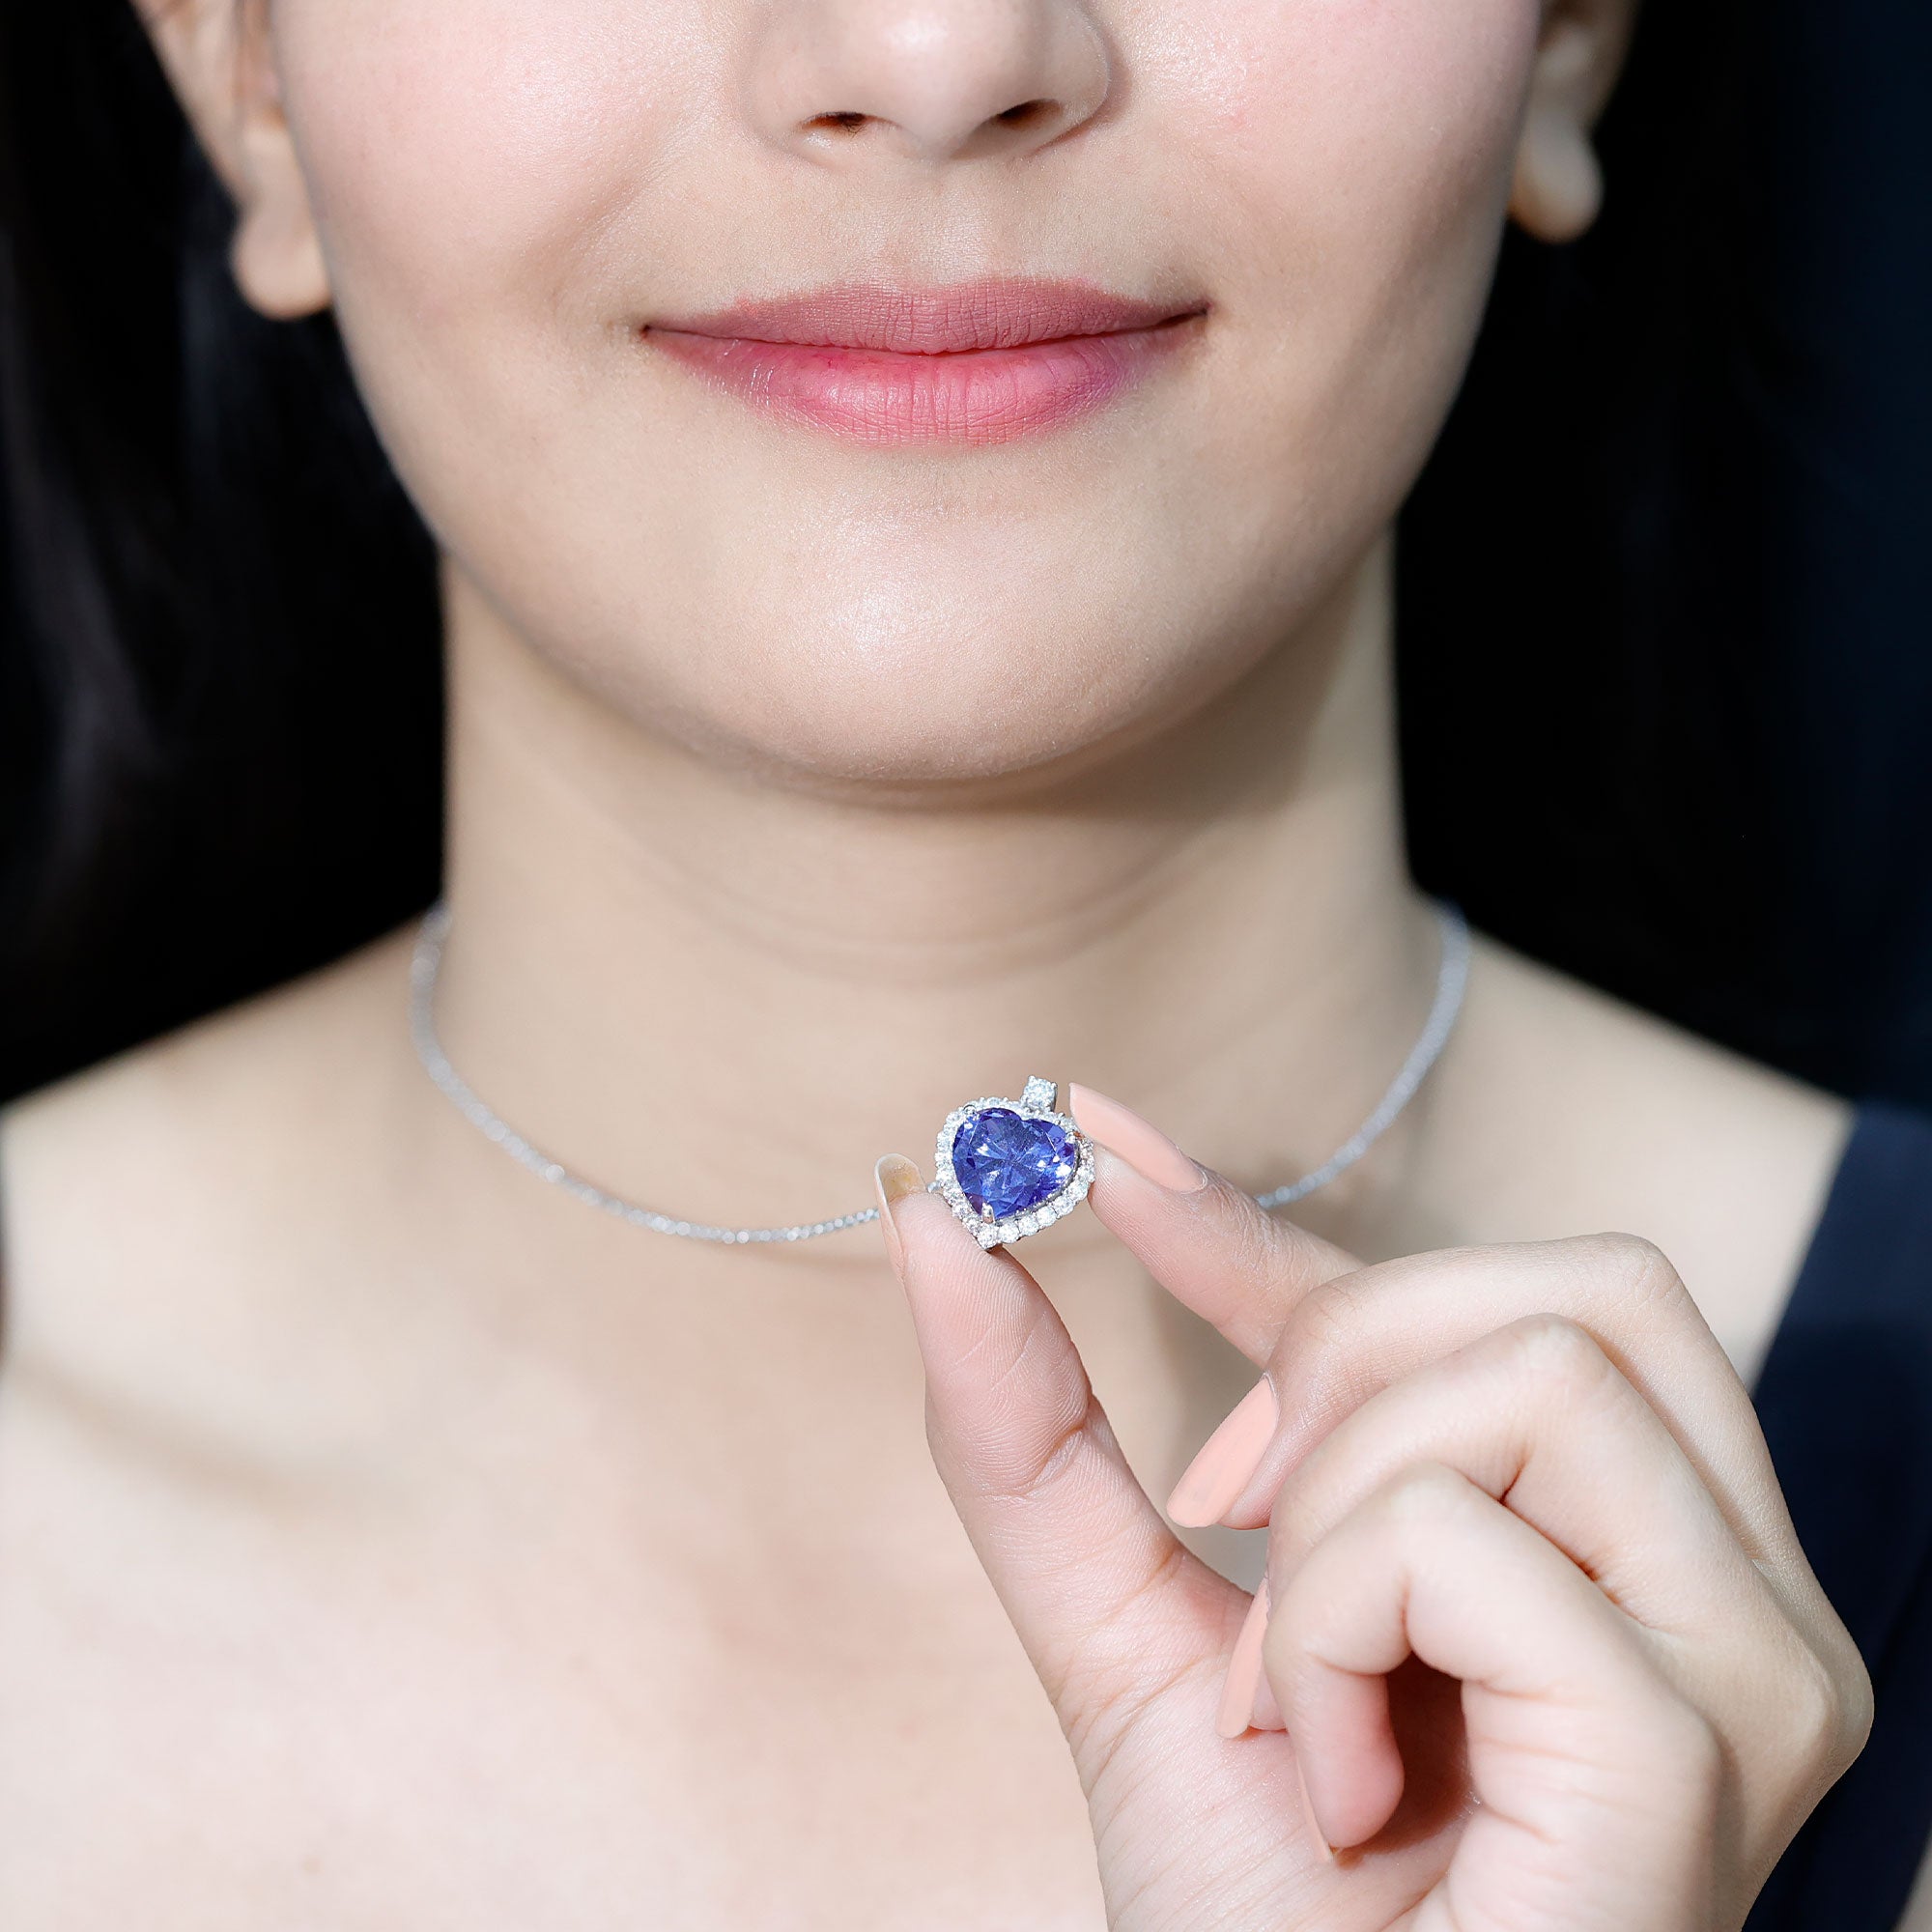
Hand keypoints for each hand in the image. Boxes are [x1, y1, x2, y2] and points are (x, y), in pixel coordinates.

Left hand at [872, 1086, 1871, 1931]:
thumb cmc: (1263, 1916)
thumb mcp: (1131, 1634)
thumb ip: (1039, 1431)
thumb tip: (930, 1216)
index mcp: (1640, 1546)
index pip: (1493, 1293)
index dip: (1283, 1207)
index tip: (1091, 1137)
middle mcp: (1738, 1585)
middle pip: (1563, 1290)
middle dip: (1339, 1375)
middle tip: (1241, 1535)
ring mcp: (1751, 1662)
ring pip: (1523, 1376)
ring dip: (1330, 1527)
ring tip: (1301, 1694)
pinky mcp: (1696, 1738)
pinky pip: (1459, 1539)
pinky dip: (1329, 1630)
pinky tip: (1338, 1777)